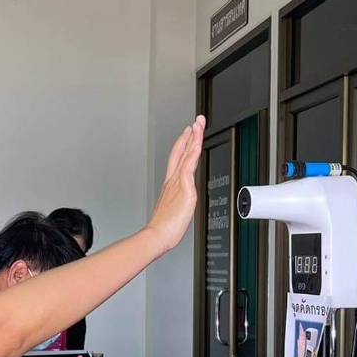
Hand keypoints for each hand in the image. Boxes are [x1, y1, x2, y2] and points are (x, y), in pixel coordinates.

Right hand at [144, 116, 206, 252]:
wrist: (157, 235)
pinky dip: (193, 152)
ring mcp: (178, 183)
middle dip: (189, 135)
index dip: (182, 145)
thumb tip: (179, 202)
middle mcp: (173, 180)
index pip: (177, 159)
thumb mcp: (171, 210)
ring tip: (199, 124)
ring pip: (187, 154)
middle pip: (181, 152)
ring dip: (194, 138)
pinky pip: (190, 166)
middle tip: (196, 121)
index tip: (187, 133)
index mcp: (170, 185)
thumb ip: (176, 201)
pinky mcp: (185, 188)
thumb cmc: (163, 227)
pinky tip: (197, 143)